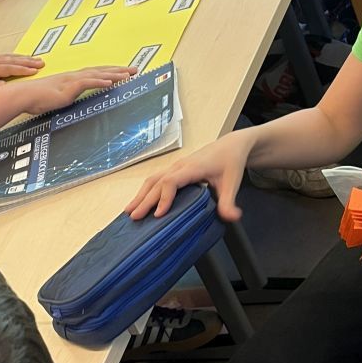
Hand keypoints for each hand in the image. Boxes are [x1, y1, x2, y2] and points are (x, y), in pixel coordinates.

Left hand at [0, 53, 44, 95]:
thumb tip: (3, 86)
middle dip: (28, 62)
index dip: (23, 70)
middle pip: (13, 61)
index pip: (9, 69)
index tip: (35, 71)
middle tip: (42, 63)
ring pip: (10, 57)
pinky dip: (15, 57)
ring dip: (24, 58)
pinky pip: (5, 57)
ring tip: (36, 59)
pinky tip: (19, 58)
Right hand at [20, 66, 135, 112]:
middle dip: (119, 70)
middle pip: (101, 71)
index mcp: (71, 79)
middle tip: (135, 70)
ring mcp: (71, 80)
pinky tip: (111, 82)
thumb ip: (64, 98)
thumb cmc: (35, 99)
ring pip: (97, 74)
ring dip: (114, 74)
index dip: (110, 72)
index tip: (124, 72)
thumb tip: (68, 101)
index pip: (95, 73)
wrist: (23, 96)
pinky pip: (87, 82)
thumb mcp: (54, 98)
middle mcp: (74, 76)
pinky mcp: (68, 87)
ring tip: (129, 75)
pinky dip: (100, 81)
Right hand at [128, 130, 254, 219]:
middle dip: (144, 200)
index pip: (171, 181)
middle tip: (134, 217)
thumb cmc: (230, 162)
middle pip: (156, 182)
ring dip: (140, 195)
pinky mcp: (174, 170)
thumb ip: (229, 201)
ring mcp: (175, 167)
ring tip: (129, 211)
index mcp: (192, 168)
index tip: (159, 214)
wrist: (230, 145)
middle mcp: (179, 166)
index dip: (163, 197)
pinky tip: (139, 202)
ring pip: (152, 179)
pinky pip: (155, 179)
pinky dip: (145, 191)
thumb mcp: (232, 183)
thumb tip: (232, 217)